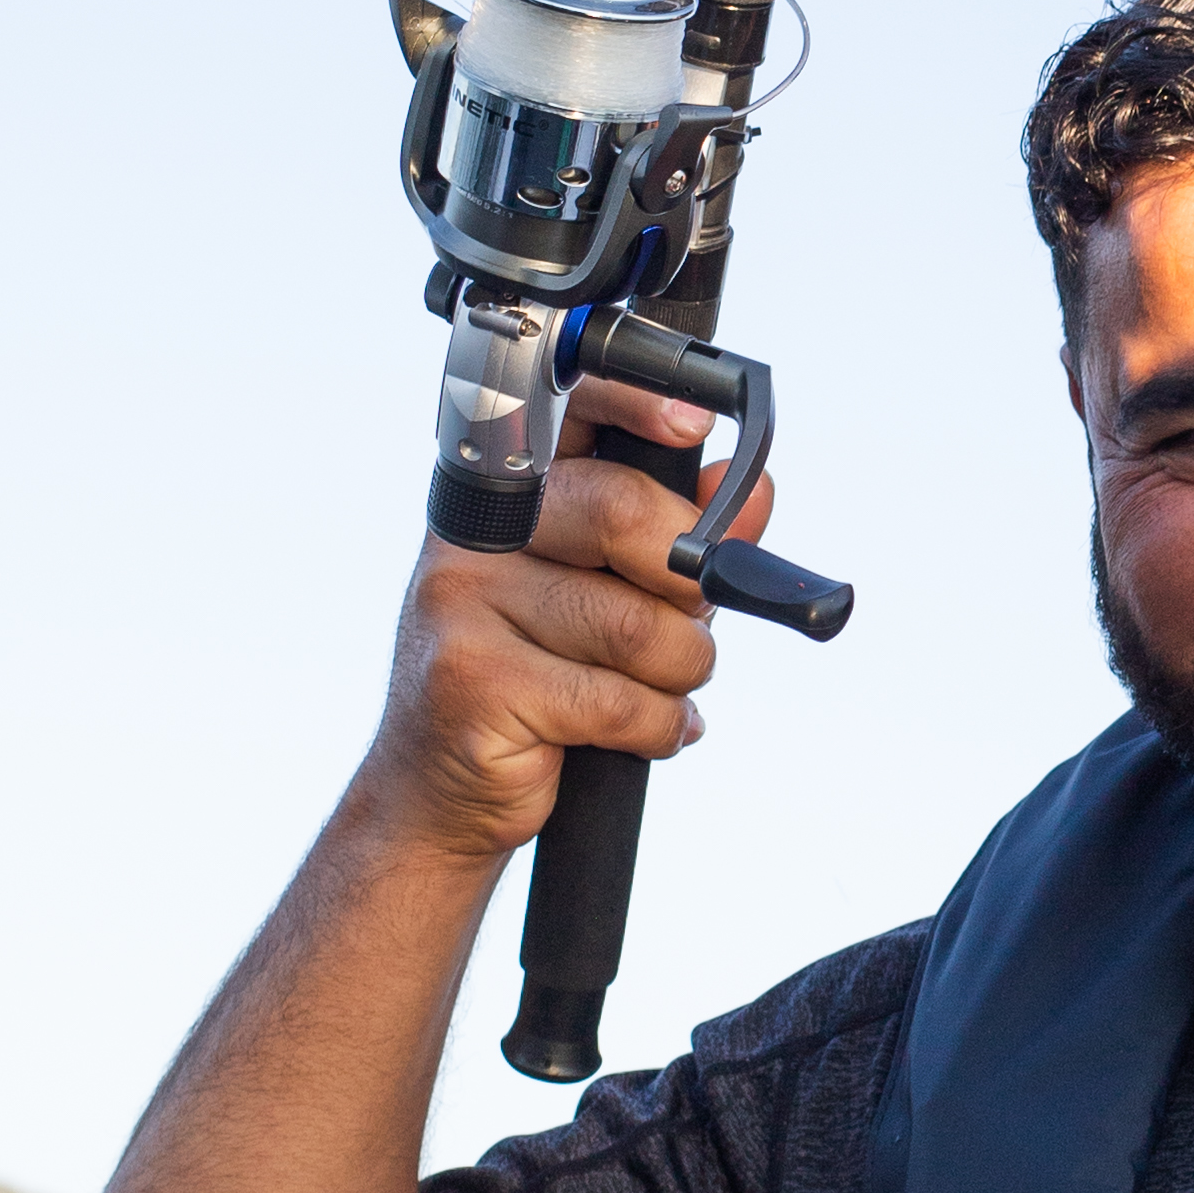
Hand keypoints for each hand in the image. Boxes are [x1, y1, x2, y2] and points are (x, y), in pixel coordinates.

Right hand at [358, 381, 777, 864]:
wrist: (442, 791)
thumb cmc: (535, 685)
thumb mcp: (613, 597)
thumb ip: (676, 540)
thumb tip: (751, 489)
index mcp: (505, 495)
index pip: (567, 408)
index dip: (636, 400)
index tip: (696, 421)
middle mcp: (474, 535)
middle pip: (624, 513)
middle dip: (691, 585)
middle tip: (688, 627)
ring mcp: (463, 602)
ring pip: (639, 625)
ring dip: (679, 674)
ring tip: (655, 692)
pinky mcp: (476, 681)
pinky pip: (620, 700)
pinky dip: (658, 728)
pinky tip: (641, 732)